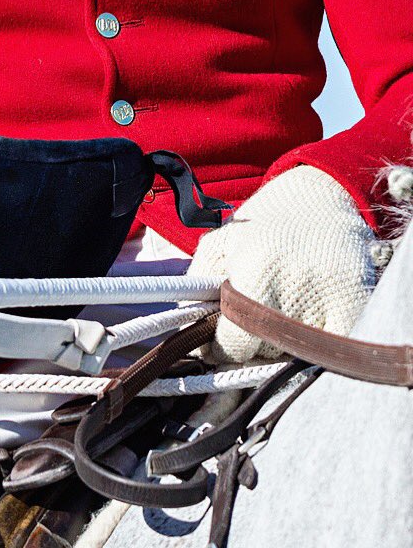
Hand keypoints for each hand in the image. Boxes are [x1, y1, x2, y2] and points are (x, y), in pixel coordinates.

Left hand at [187, 166, 377, 362]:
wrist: (320, 194)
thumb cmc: (262, 223)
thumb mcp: (219, 244)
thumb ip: (196, 287)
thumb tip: (190, 333)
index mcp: (255, 273)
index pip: (233, 344)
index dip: (220, 349)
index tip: (217, 343)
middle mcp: (293, 289)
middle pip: (264, 352)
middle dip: (250, 342)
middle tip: (251, 318)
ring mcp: (330, 298)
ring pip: (295, 353)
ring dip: (283, 342)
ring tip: (282, 306)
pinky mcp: (356, 303)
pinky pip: (330, 349)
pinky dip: (317, 343)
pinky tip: (308, 318)